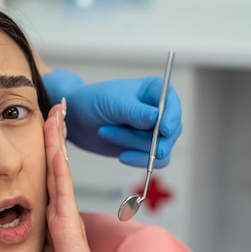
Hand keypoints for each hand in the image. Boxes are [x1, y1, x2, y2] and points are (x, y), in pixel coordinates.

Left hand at [29, 102, 122, 251]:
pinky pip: (63, 193)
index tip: (41, 123)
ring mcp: (66, 218)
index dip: (44, 149)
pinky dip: (60, 168)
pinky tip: (58, 148)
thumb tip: (14, 225)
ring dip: (58, 141)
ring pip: (59, 171)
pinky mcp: (68, 231)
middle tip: (54, 103)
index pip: (45, 176)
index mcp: (50, 218)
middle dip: (54, 133)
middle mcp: (60, 212)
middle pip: (54, 165)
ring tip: (57, 112)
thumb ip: (32, 235)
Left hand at [42, 69, 181, 167]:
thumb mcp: (113, 103)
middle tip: (113, 133)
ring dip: (132, 145)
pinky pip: (155, 161)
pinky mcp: (146, 148)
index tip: (164, 130)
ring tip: (105, 132)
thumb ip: (135, 111)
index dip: (171, 117)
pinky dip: (139, 160)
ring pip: (160, 147)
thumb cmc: (93, 102)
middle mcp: (160, 110)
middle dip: (143, 137)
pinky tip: (121, 155)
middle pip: (170, 131)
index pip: (173, 104)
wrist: (77, 120)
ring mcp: (155, 131)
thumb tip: (156, 118)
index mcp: (155, 90)